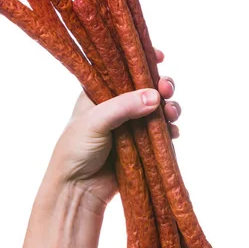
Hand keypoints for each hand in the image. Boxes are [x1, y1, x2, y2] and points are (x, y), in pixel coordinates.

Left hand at [47, 50, 180, 208]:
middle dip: (161, 86)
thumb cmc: (75, 151)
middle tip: (167, 89)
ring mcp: (130, 127)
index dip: (141, 61)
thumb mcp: (94, 122)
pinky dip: (169, 131)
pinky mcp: (141, 147)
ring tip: (171, 114)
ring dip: (169, 108)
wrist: (77, 190)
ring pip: (157, 110)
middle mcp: (116, 107)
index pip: (122, 70)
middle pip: (146, 88)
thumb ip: (123, 107)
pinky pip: (161, 134)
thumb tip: (155, 96)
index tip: (160, 56)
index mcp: (99, 94)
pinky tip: (172, 133)